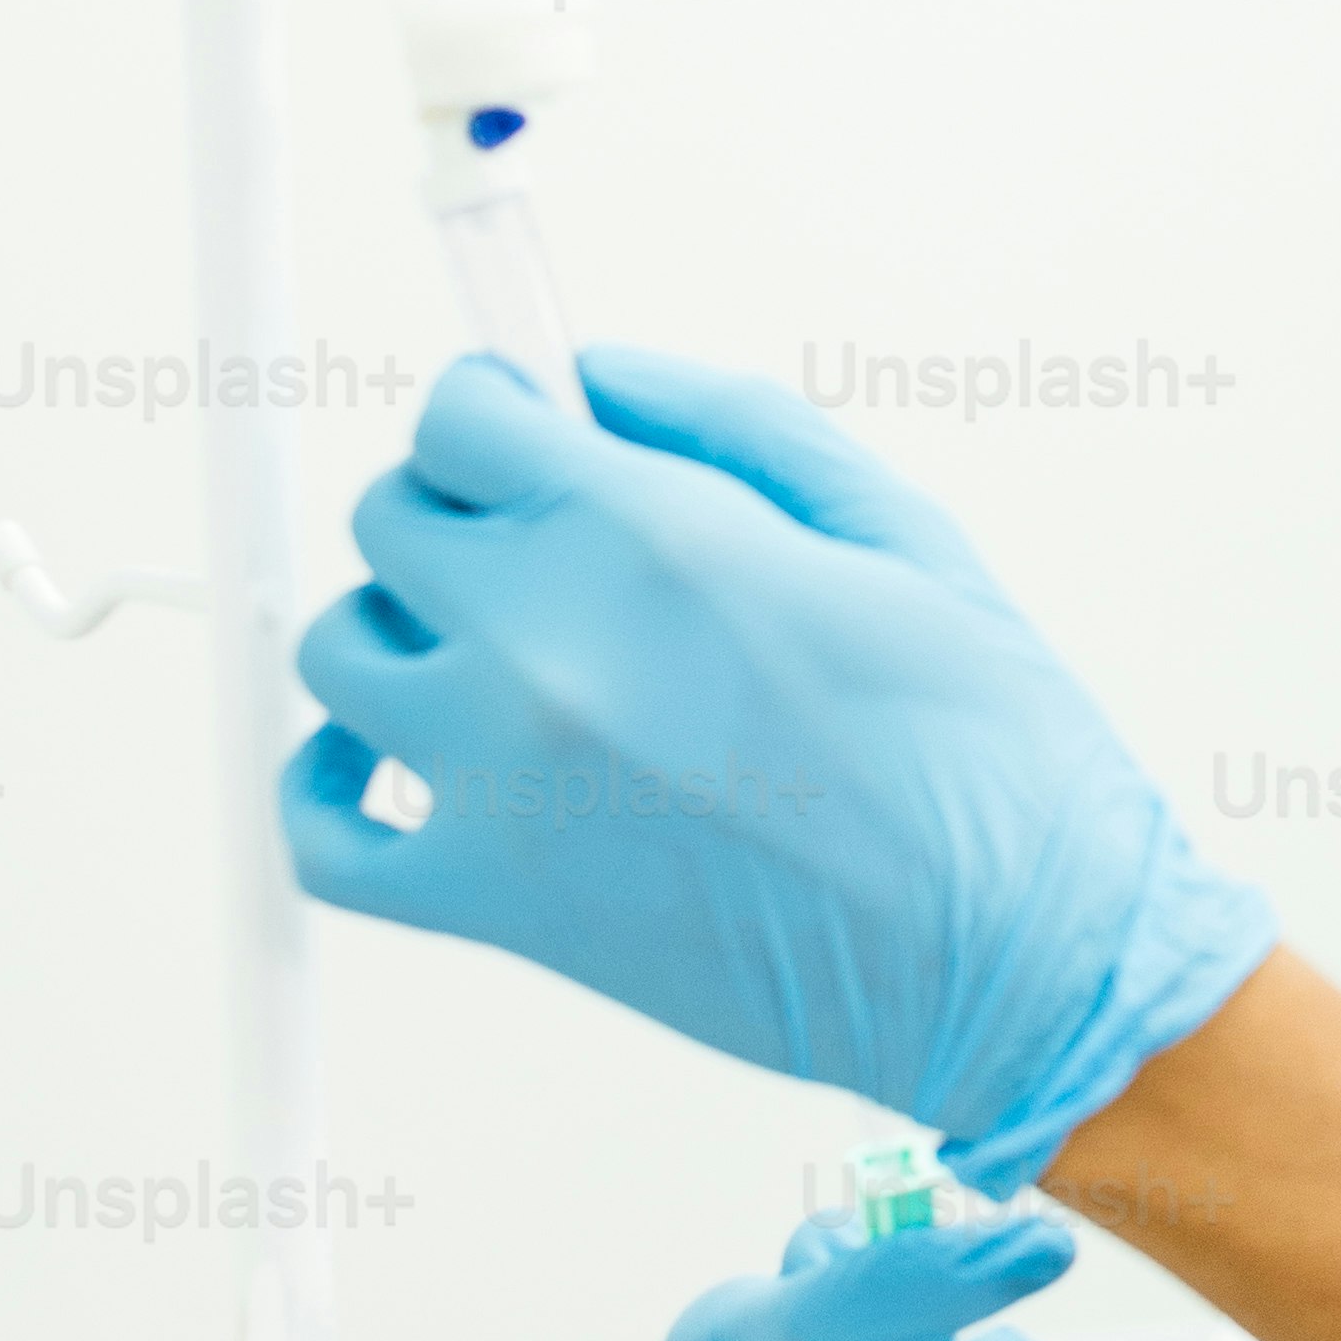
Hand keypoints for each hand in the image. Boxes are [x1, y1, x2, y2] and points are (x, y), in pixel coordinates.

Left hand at [278, 348, 1272, 1181]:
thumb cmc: (989, 762)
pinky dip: (330, 787)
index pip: (462, 416)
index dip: (501, 413)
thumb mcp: (895, 531)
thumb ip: (729, 424)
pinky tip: (389, 762)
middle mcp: (544, 645)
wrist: (1016, 963)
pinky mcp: (493, 906)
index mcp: (648, 537)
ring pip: (341, 653)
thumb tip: (597, 377)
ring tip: (494, 655)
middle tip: (548, 549)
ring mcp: (499, 781)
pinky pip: (324, 832)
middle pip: (391, 520)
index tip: (534, 436)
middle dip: (464, 513)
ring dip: (402, 634)